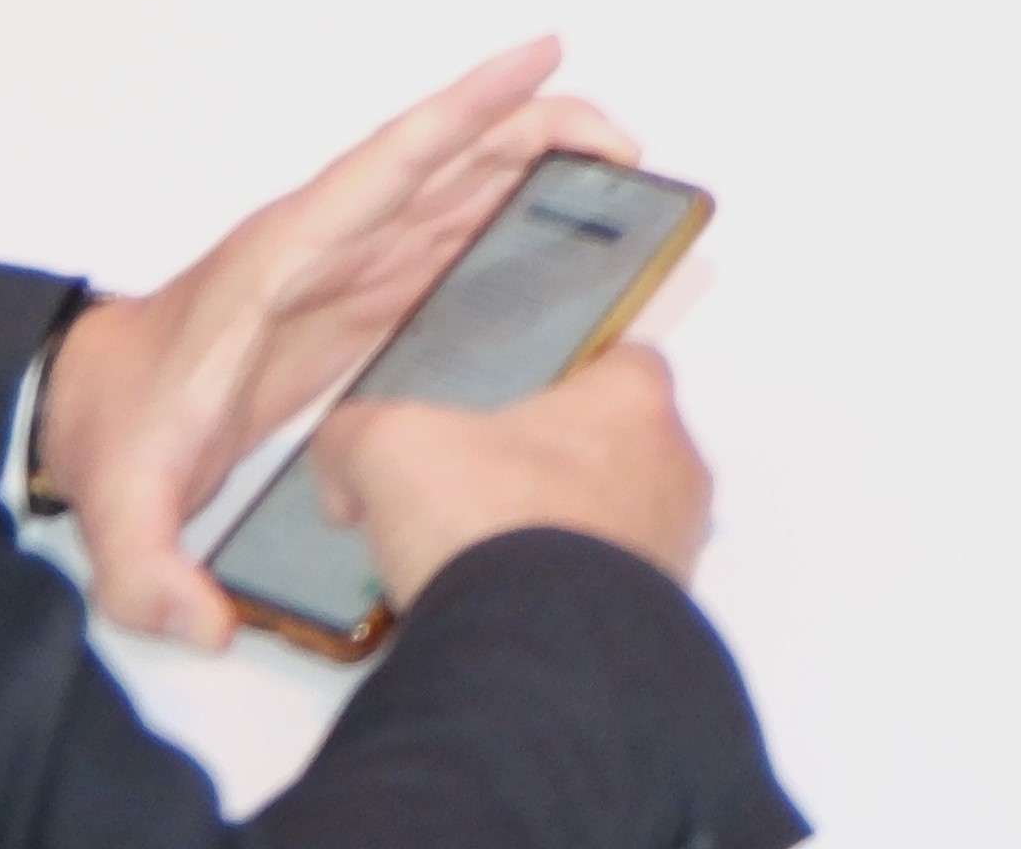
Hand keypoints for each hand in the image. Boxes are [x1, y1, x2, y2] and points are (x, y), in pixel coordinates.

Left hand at [33, 44, 638, 642]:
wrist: (92, 409)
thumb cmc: (115, 435)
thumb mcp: (121, 509)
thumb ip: (150, 572)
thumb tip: (210, 625)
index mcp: (282, 262)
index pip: (386, 170)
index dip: (465, 115)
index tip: (532, 63)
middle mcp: (326, 245)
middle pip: (441, 162)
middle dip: (530, 131)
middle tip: (617, 140)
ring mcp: (348, 265)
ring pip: (452, 188)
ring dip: (530, 163)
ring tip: (612, 160)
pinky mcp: (363, 297)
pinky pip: (446, 235)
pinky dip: (504, 212)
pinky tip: (552, 220)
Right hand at [324, 340, 715, 613]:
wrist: (534, 660)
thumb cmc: (489, 523)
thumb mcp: (390, 449)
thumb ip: (357, 436)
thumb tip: (343, 478)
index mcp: (636, 399)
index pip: (614, 360)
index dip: (557, 376)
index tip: (505, 406)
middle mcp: (676, 469)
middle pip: (612, 448)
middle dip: (545, 469)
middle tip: (474, 493)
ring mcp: (675, 551)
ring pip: (611, 527)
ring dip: (552, 541)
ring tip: (476, 566)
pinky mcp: (660, 623)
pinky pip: (606, 596)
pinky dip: (559, 603)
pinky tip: (499, 616)